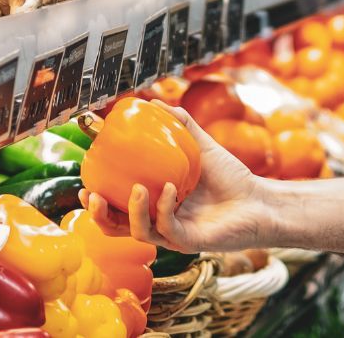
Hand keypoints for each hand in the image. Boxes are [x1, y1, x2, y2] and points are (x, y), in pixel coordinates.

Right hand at [81, 101, 272, 252]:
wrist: (259, 199)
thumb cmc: (230, 177)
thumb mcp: (201, 145)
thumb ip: (180, 124)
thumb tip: (153, 101)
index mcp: (154, 203)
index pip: (117, 206)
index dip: (97, 200)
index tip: (85, 182)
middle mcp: (158, 222)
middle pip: (117, 227)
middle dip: (99, 215)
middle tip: (92, 195)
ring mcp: (172, 235)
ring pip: (138, 231)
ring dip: (130, 211)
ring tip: (135, 188)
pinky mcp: (188, 241)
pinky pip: (166, 228)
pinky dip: (162, 208)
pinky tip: (168, 189)